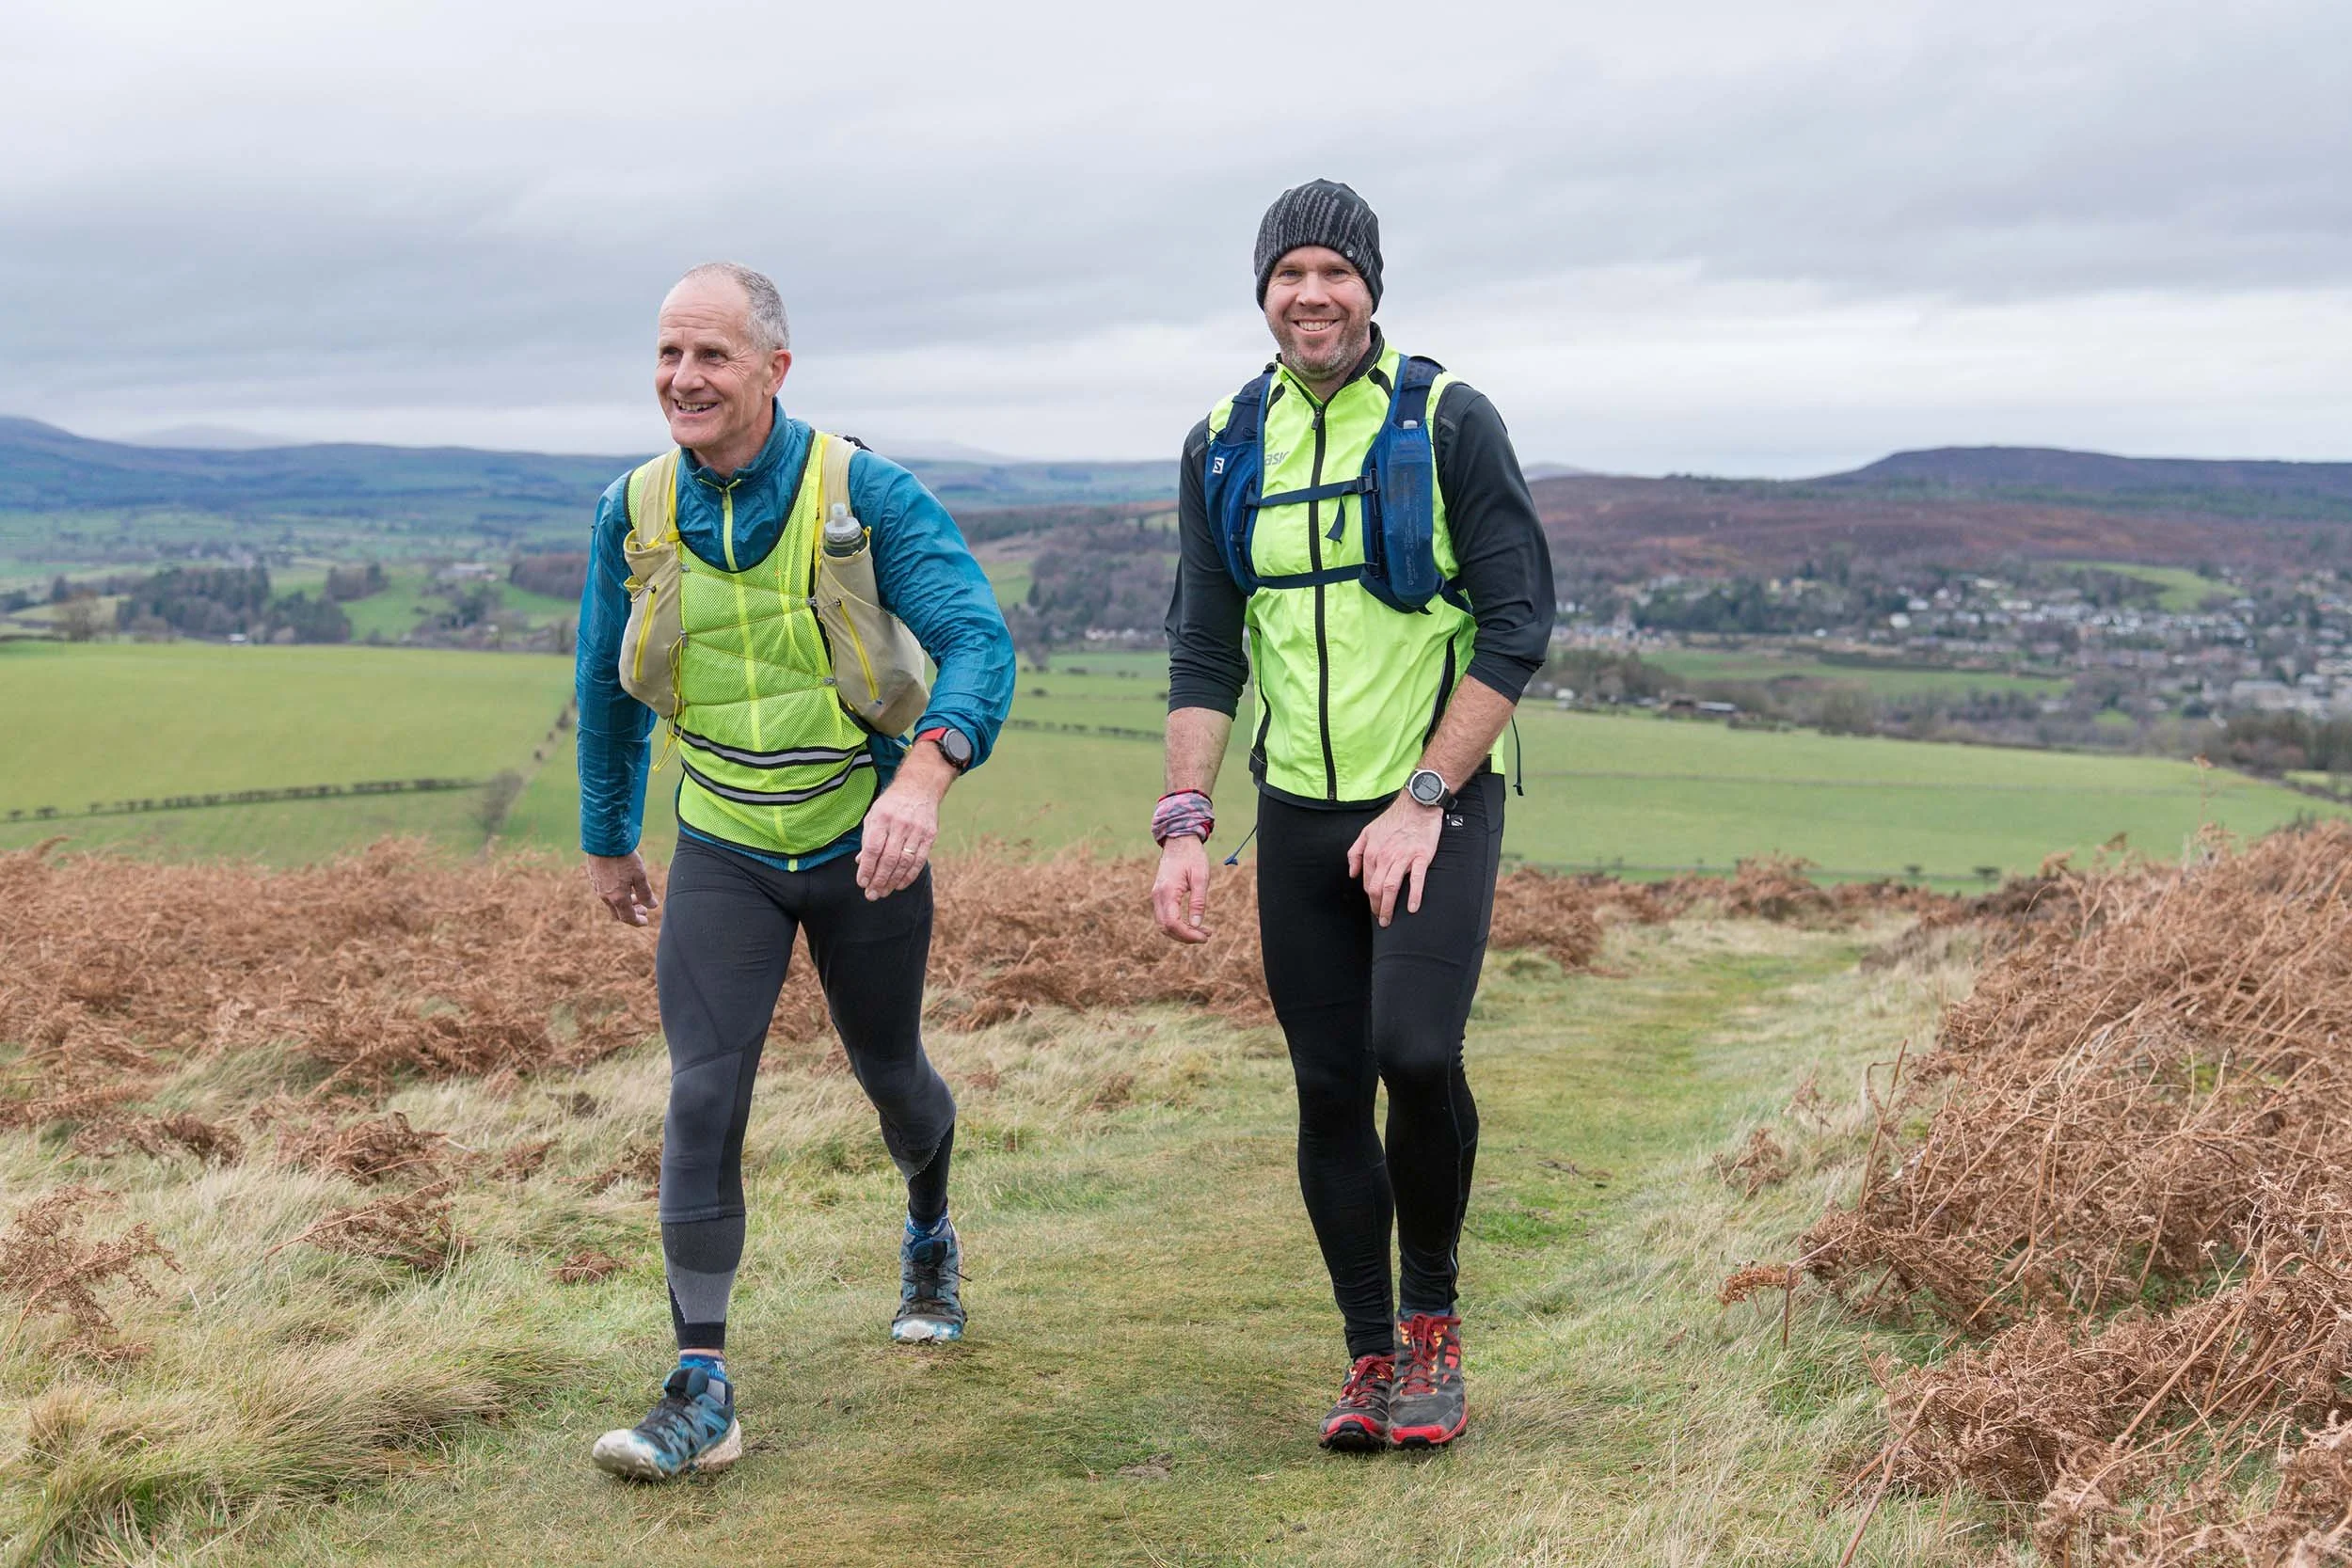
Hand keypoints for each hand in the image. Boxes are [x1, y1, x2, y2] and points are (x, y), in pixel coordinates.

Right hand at [586, 851, 656, 926]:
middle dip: (632, 913)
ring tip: (637, 897)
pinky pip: (606, 894)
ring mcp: (598, 888)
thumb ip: (645, 893)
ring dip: (625, 904)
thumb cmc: (623, 857)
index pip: (628, 917)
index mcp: (617, 898)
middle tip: (644, 910)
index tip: (646, 921)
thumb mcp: (640, 875)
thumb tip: (652, 907)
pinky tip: (624, 886)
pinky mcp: (594, 879)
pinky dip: (617, 895)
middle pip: (618, 913)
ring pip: (612, 903)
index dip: (638, 921)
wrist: (603, 841)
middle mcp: (605, 896)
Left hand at [856, 765, 945, 900]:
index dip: (867, 868)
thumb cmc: (891, 804)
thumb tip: (861, 863)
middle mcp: (899, 824)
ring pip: (904, 862)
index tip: (862, 883)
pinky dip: (909, 875)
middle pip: (888, 858)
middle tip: (872, 895)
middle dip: (879, 880)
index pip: (872, 848)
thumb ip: (867, 838)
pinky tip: (900, 884)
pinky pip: (919, 860)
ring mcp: (916, 830)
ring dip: (893, 881)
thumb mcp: (874, 815)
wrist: (919, 787)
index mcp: (881, 818)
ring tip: (884, 892)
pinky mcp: (929, 835)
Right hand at [1151, 835, 1212, 943]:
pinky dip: (1177, 925)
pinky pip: (1164, 917)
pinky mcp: (1159, 895)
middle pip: (1166, 928)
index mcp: (1167, 892)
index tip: (1204, 937)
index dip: (1187, 935)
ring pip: (1163, 925)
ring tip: (1202, 932)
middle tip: (1206, 936)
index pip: (1172, 923)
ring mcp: (1156, 896)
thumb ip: (1198, 902)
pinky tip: (1192, 924)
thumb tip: (1197, 925)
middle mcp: (1157, 896)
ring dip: (1181, 932)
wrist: (1179, 841)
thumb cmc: (1192, 856)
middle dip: (1185, 937)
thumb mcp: (1200, 878)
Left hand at [1346, 796, 1442, 927]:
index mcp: (1372, 853)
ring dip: (1389, 907)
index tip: (1375, 907)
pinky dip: (1414, 895)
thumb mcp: (1367, 832)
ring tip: (1390, 920)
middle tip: (1382, 921)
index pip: (1368, 883)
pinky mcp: (1420, 856)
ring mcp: (1403, 857)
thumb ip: (1355, 853)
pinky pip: (1416, 880)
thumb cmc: (1393, 819)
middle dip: (1377, 908)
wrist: (1417, 804)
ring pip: (1391, 888)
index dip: (1370, 898)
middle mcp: (1385, 857)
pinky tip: (1412, 908)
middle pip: (1377, 889)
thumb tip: (1352, 873)